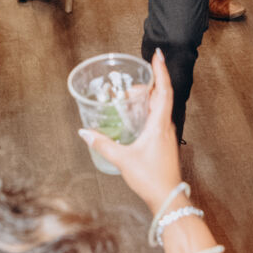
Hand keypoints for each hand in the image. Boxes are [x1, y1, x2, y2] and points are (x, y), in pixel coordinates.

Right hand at [79, 50, 180, 211]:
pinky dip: (148, 111)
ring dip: (147, 98)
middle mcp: (166, 125)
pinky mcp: (164, 143)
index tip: (157, 55)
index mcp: (160, 124)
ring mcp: (167, 134)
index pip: (163, 90)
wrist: (168, 197)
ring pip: (160, 108)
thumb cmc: (150, 178)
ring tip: (129, 98)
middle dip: (147, 85)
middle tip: (128, 86)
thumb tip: (85, 132)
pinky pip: (158, 118)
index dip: (160, 71)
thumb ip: (103, 144)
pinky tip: (135, 118)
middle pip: (161, 96)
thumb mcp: (123, 159)